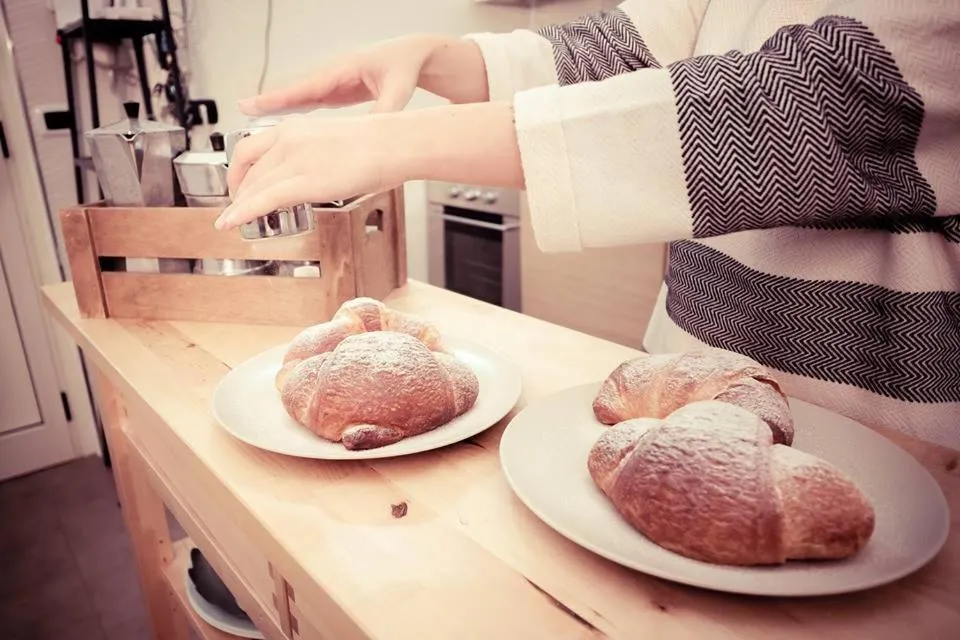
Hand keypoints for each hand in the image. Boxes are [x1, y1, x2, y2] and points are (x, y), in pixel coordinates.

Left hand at [215, 114, 396, 229]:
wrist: (397, 143)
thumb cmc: (381, 145)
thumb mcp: (337, 143)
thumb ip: (318, 156)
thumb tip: (319, 173)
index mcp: (296, 127)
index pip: (251, 147)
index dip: (238, 171)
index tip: (238, 185)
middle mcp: (288, 139)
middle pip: (247, 168)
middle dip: (237, 191)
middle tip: (236, 207)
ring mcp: (294, 159)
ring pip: (252, 186)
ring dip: (238, 206)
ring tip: (232, 222)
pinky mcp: (304, 181)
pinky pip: (262, 200)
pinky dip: (241, 213)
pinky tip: (230, 223)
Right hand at [238, 34, 486, 116]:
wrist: (413, 56)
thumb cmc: (405, 65)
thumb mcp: (398, 89)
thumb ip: (385, 110)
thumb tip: (375, 130)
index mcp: (343, 70)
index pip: (305, 86)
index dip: (280, 97)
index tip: (256, 103)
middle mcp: (332, 76)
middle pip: (294, 91)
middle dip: (268, 102)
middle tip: (242, 109)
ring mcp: (332, 85)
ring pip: (299, 98)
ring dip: (277, 109)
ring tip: (252, 117)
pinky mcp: (337, 94)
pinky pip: (309, 104)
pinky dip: (293, 113)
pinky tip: (280, 126)